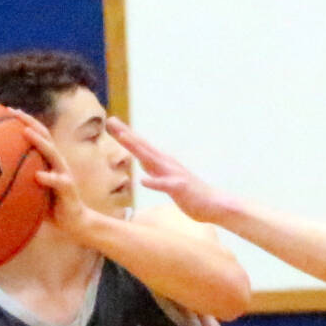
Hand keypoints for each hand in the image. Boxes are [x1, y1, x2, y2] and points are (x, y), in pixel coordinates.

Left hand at [11, 111, 94, 239]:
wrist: (75, 222)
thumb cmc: (52, 206)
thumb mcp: (34, 189)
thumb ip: (22, 179)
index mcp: (49, 161)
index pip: (38, 135)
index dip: (24, 121)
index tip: (7, 110)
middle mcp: (57, 163)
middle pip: (45, 135)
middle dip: (29, 121)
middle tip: (12, 111)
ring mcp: (64, 174)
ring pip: (52, 153)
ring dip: (39, 141)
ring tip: (26, 132)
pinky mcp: (68, 190)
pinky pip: (59, 182)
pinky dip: (49, 178)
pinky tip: (39, 176)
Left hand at [109, 118, 230, 221]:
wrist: (214, 204)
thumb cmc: (191, 194)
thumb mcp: (167, 180)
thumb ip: (155, 170)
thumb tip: (142, 162)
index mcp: (162, 163)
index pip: (141, 146)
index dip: (125, 135)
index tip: (110, 123)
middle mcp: (166, 164)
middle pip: (143, 147)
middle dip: (126, 135)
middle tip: (111, 121)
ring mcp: (173, 174)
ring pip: (151, 160)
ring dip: (137, 148)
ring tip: (123, 137)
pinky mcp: (180, 188)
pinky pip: (165, 186)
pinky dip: (154, 182)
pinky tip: (143, 181)